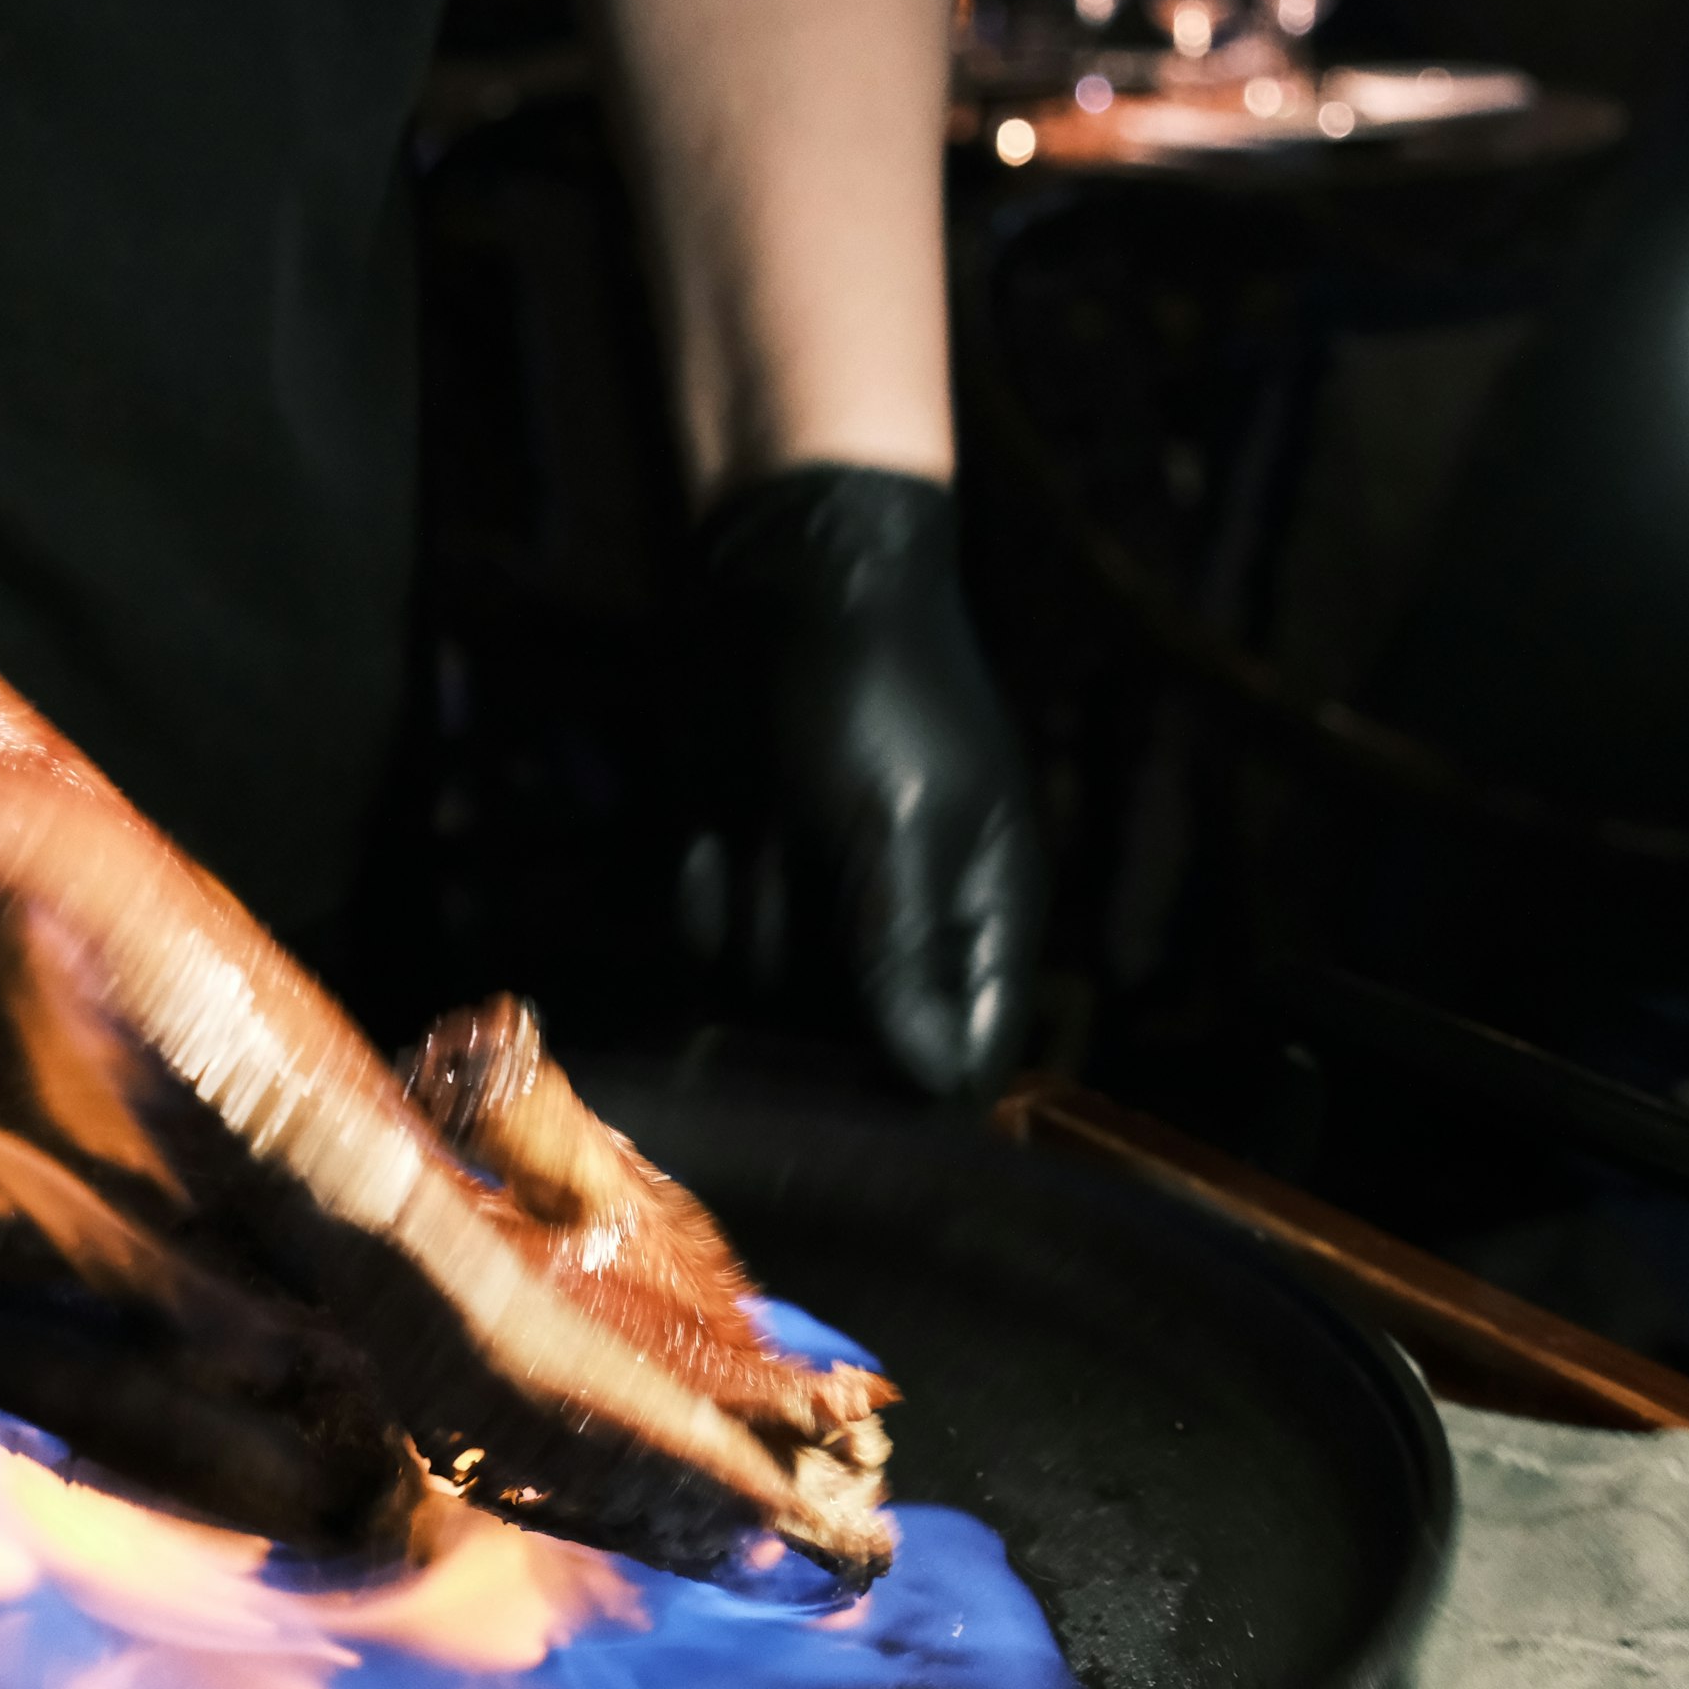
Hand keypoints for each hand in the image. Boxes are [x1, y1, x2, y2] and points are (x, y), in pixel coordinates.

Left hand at [689, 465, 1040, 1098]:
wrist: (773, 584)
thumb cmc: (863, 691)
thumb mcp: (889, 826)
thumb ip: (900, 956)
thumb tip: (937, 1083)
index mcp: (982, 918)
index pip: (969, 1062)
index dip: (918, 1097)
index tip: (851, 1103)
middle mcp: (910, 933)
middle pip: (853, 1050)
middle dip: (806, 986)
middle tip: (791, 900)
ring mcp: (827, 912)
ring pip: (769, 997)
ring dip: (750, 924)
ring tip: (759, 827)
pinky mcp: (755, 885)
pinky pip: (714, 942)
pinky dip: (706, 895)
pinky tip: (719, 825)